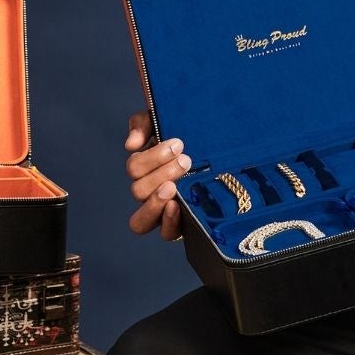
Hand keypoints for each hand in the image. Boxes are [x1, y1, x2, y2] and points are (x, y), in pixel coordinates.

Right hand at [123, 110, 190, 240]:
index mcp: (146, 167)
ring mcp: (162, 211)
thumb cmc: (190, 137)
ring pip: (140, 220)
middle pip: (137, 191)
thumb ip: (144, 124)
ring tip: (173, 186)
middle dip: (162, 173)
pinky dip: (168, 222)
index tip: (179, 144)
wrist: (223, 151)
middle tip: (186, 160)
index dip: (152, 158)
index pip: (134, 167)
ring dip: (155, 201)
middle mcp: (150, 191)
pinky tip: (177, 206)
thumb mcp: (165, 121)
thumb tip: (131, 144)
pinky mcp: (180, 226)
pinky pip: (166, 234)